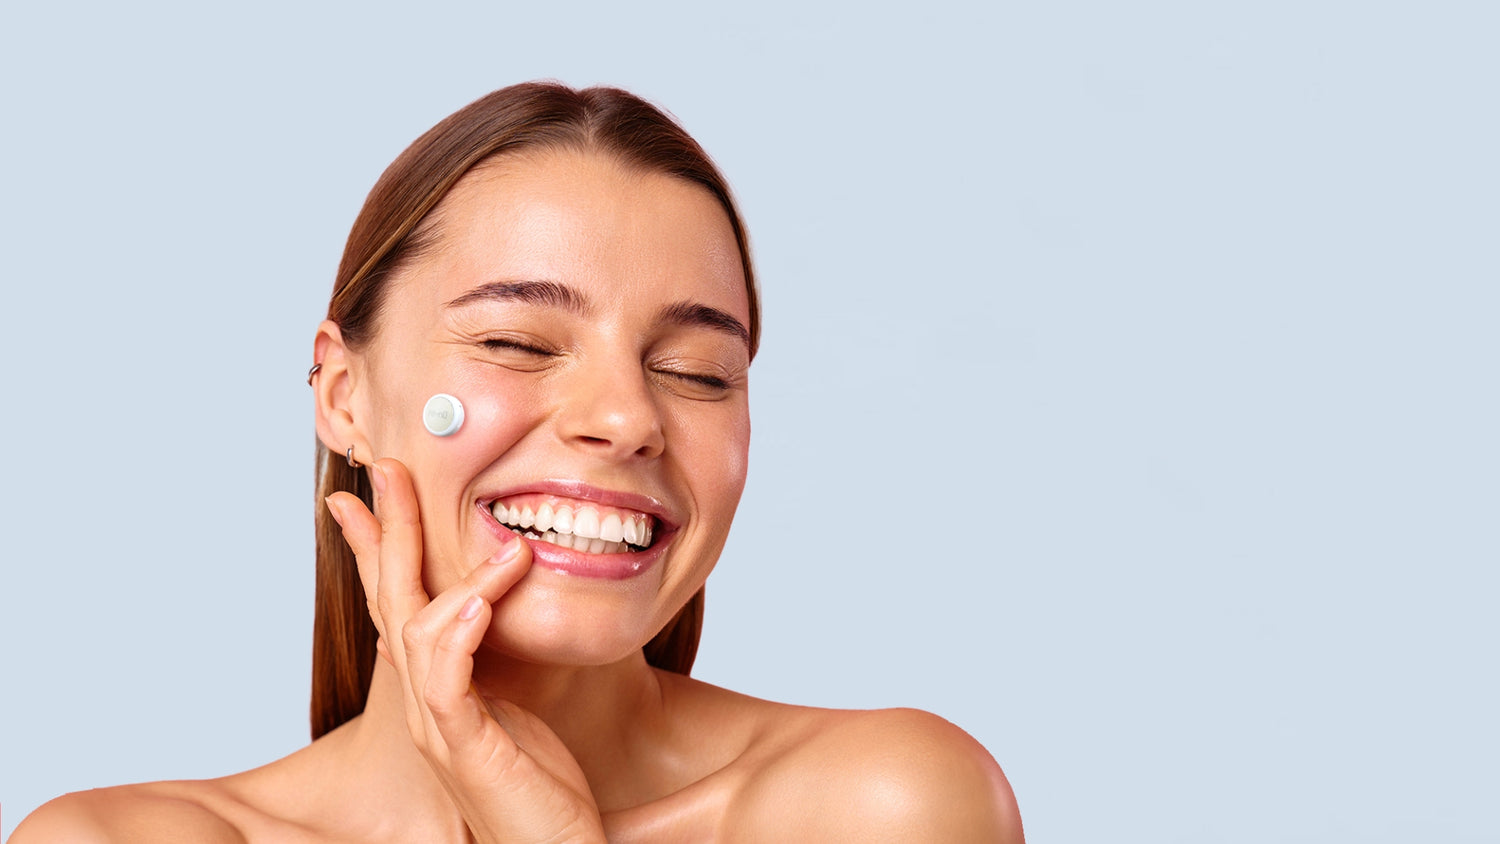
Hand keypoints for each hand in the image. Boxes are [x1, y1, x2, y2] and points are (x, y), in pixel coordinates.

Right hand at [327, 458, 605, 842]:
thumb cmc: (542, 792)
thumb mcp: (519, 709)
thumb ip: (497, 663)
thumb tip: (493, 607)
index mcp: (439, 690)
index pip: (398, 604)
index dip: (378, 547)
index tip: (365, 493)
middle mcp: (427, 705)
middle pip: (393, 602)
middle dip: (388, 531)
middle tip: (384, 468)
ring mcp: (441, 728)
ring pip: (418, 632)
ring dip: (451, 576)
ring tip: (504, 544)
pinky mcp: (468, 750)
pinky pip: (448, 682)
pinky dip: (459, 633)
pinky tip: (478, 599)